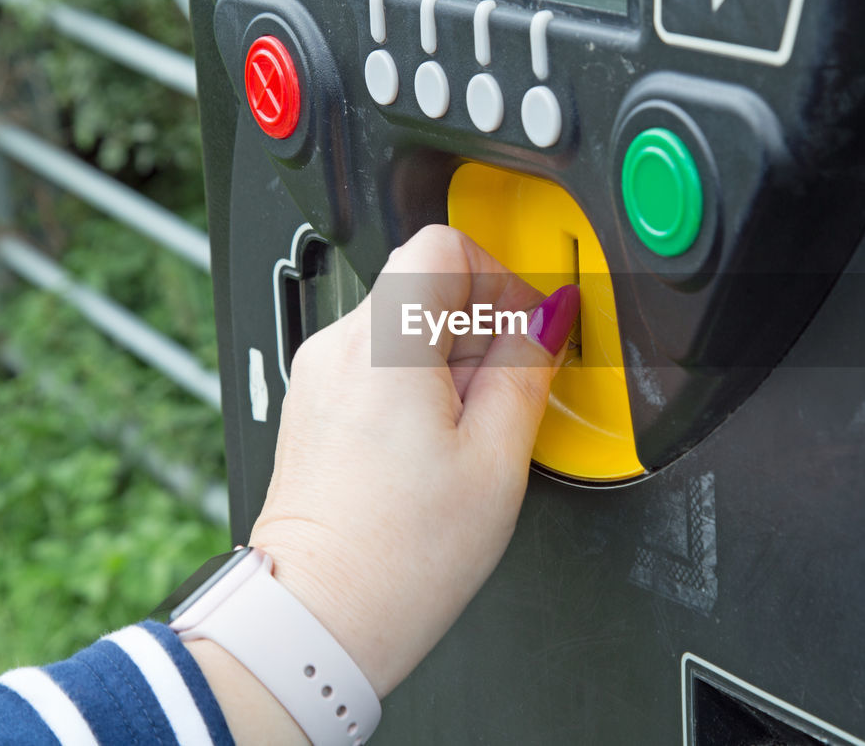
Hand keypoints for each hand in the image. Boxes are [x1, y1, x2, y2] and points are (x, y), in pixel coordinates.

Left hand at [189, 225, 578, 740]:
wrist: (318, 619)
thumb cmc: (396, 559)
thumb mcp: (495, 461)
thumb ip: (528, 371)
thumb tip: (550, 317)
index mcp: (386, 345)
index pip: (445, 245)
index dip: (501, 276)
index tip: (528, 325)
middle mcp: (339, 347)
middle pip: (426, 285)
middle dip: (483, 327)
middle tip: (511, 391)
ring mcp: (319, 377)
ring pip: (404, 327)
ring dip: (454, 361)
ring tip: (473, 432)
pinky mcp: (314, 408)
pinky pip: (377, 366)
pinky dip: (419, 387)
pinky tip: (438, 446)